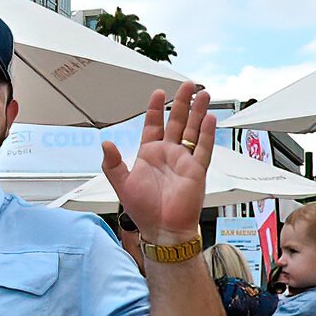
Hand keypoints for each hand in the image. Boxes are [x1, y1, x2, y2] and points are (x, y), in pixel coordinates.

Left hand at [100, 82, 213, 245]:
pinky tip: (210, 119)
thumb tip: (105, 144)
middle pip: (177, 122)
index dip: (156, 108)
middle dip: (182, 103)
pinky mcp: (196, 170)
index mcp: (150, 154)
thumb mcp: (122, 184)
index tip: (158, 93)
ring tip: (202, 95)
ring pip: (193, 130)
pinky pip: (203, 148)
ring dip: (198, 112)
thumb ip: (112, 164)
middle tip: (187, 86)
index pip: (154, 124)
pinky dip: (207, 134)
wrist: (162, 230)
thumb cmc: (144, 211)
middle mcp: (169, 154)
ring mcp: (184, 161)